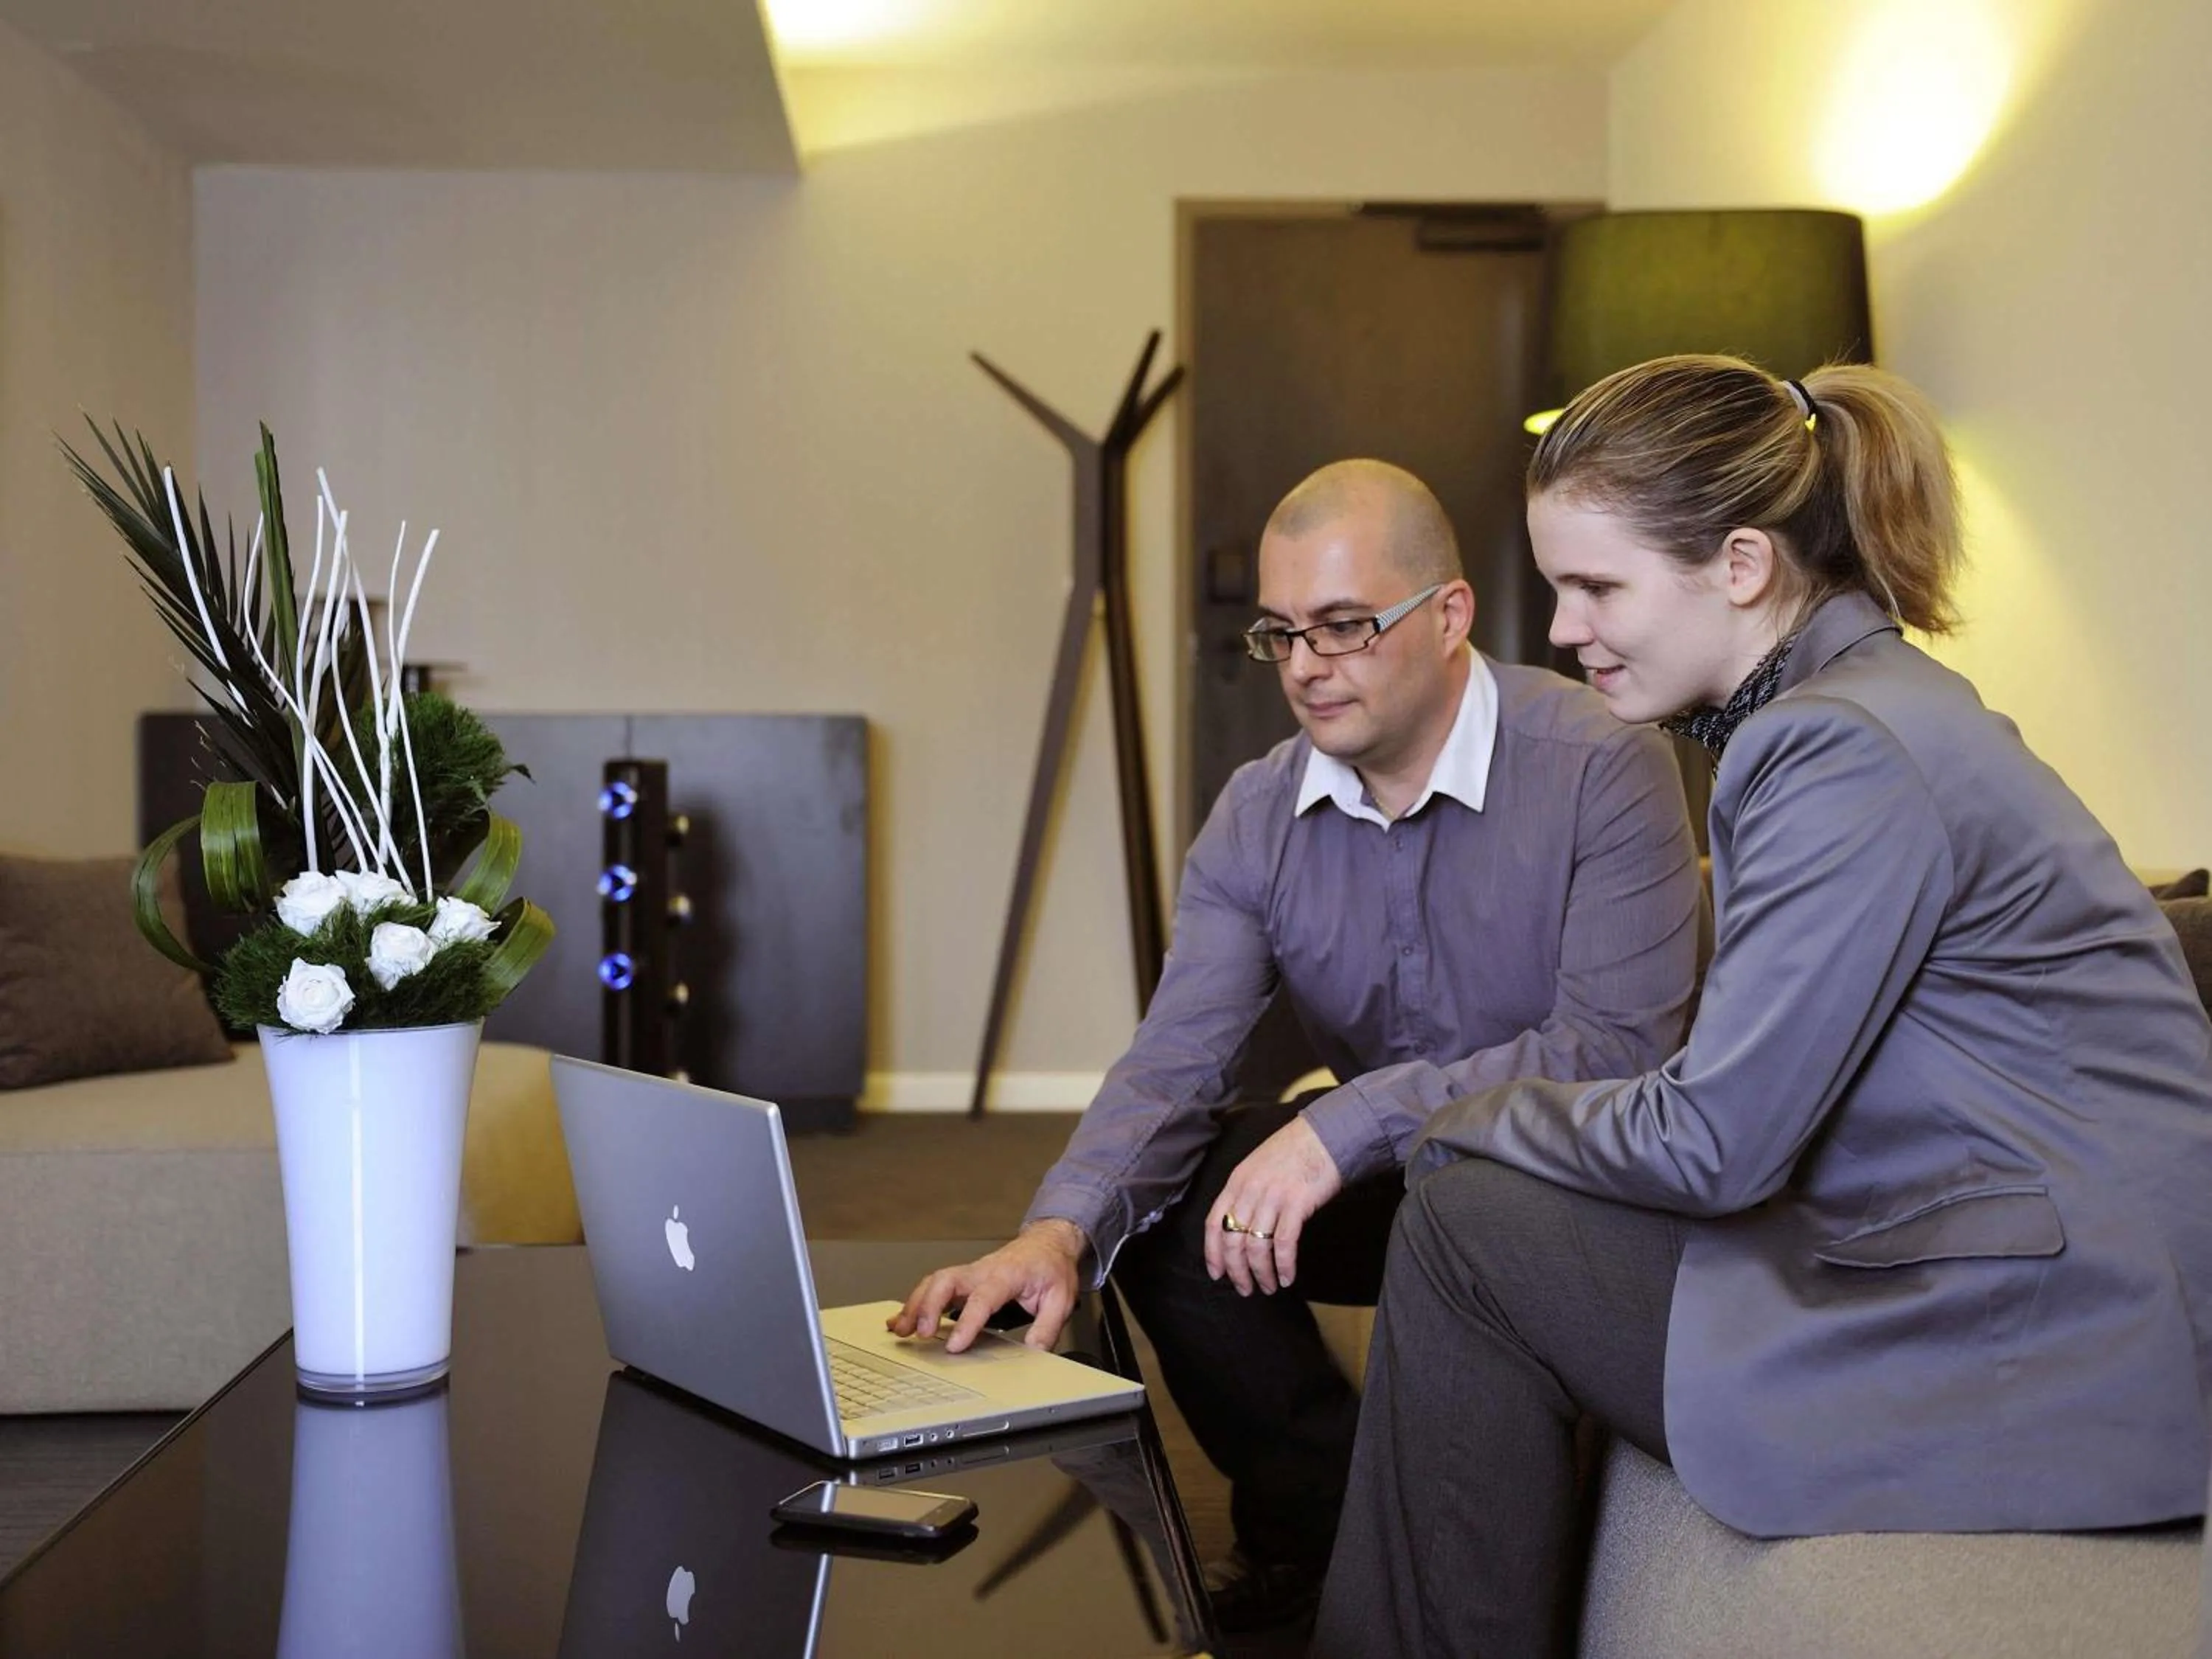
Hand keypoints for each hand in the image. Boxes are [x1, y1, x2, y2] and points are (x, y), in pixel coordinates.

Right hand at [888, 1220, 1086, 1353]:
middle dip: (928, 1306)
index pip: (982, 1298)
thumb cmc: (1051, 1267)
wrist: (1048, 1243)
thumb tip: (1034, 1353)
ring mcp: (970, 1273)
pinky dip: (915, 1302)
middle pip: (946, 1281)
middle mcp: (983, 1271)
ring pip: (934, 1282)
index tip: (954, 1345)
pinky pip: (933, 1286)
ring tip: (901, 1330)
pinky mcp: (963, 1279)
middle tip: (921, 1334)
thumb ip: (1047, 1327)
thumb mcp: (1061, 1298)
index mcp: (1007, 1275)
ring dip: (915, 1305)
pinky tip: (902, 1320)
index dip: (967, 1322)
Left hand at [1204, 1116, 1343, 1295]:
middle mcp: (1250, 1189)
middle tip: (1246, 1289)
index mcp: (1237, 1181)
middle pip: (1233, 1241)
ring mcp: (1272, 1196)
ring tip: (1269, 1287)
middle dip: (1237, 1271)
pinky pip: (1283, 1243)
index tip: (1217, 1274)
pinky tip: (1288, 1277)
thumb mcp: (1259, 1166)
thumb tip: (1242, 1227)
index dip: (1213, 1253)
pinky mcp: (1296, 1202)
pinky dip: (1284, 1265)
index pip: (1213, 1223)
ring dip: (1261, 1273)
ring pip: (1256, 1246)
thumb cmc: (1296, 1151)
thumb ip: (1247, 1192)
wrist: (1326, 1133)